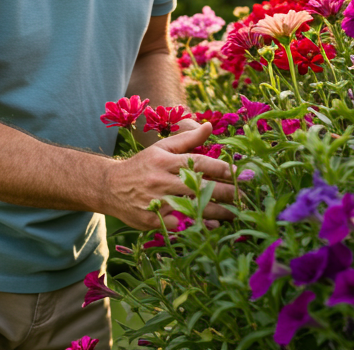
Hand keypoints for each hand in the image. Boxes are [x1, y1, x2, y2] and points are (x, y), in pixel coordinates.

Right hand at [103, 122, 238, 230]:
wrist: (109, 187)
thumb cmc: (142, 166)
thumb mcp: (161, 148)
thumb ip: (187, 139)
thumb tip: (210, 126)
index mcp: (165, 160)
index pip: (199, 163)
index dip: (222, 169)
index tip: (241, 174)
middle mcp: (161, 180)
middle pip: (199, 186)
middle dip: (226, 192)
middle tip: (245, 196)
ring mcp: (156, 201)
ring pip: (191, 207)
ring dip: (217, 212)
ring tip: (236, 214)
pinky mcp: (151, 219)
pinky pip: (178, 224)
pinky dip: (197, 225)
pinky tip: (213, 226)